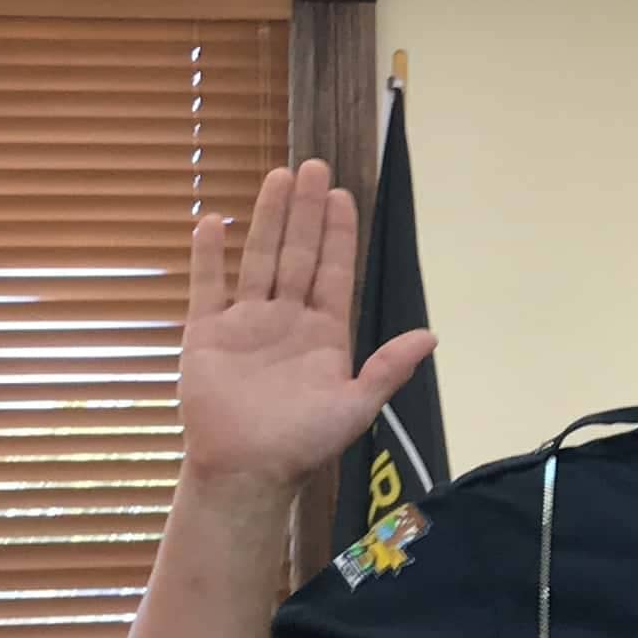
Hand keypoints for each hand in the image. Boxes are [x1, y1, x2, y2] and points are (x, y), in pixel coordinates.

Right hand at [178, 161, 439, 491]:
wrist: (246, 472)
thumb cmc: (303, 443)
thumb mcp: (355, 406)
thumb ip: (388, 368)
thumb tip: (431, 336)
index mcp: (324, 331)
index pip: (333, 270)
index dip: (338, 233)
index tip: (343, 194)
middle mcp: (286, 318)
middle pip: (298, 253)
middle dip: (307, 211)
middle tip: (314, 166)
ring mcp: (245, 322)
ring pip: (259, 258)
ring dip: (268, 219)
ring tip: (277, 177)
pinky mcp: (206, 333)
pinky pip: (208, 285)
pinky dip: (209, 255)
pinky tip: (213, 222)